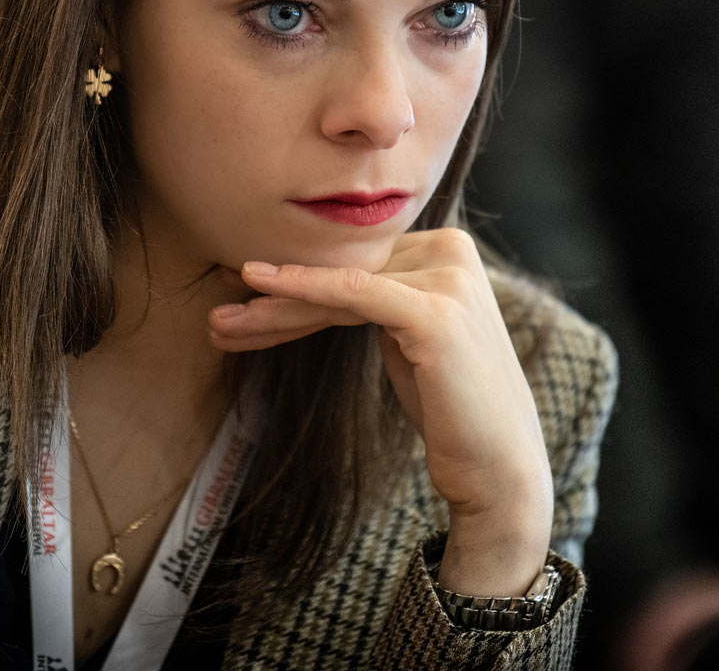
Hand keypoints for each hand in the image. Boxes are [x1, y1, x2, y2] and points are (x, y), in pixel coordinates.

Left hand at [208, 228, 553, 594]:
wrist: (498, 468)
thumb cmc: (450, 408)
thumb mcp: (407, 339)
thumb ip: (376, 300)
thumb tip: (312, 282)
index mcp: (447, 250)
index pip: (356, 264)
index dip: (295, 284)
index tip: (241, 304)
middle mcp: (452, 252)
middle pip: (344, 272)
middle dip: (277, 298)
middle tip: (220, 318)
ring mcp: (448, 279)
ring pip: (340, 285)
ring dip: (275, 307)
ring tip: (223, 325)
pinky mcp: (436, 312)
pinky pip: (354, 293)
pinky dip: (304, 289)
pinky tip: (261, 286)